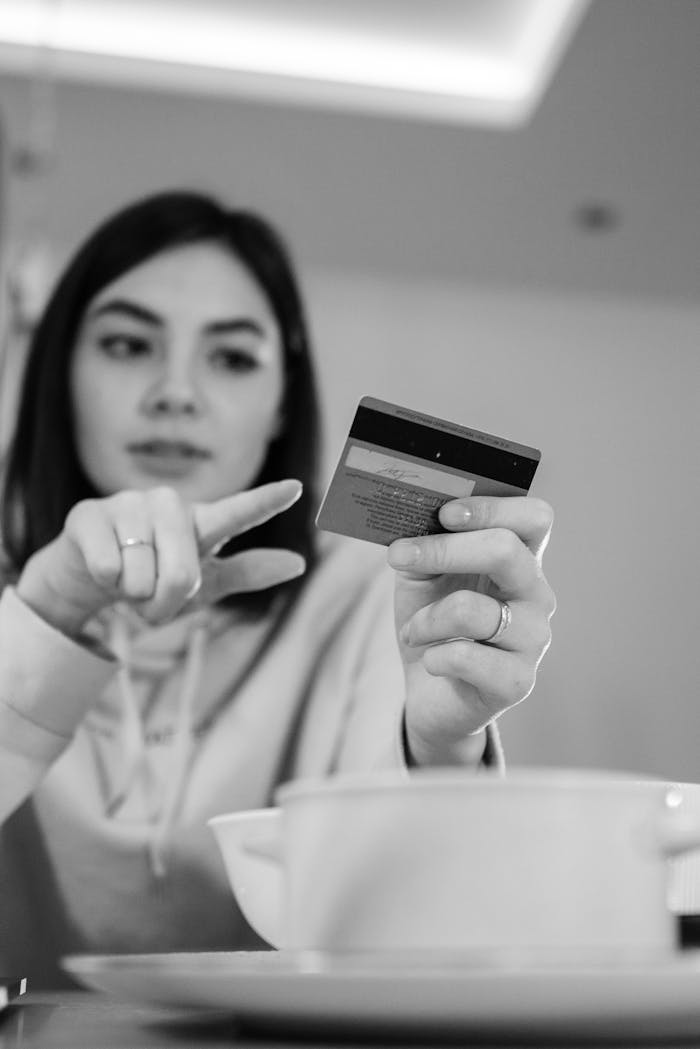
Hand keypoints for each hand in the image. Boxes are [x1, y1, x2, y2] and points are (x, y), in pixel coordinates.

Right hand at [16, 480, 304, 636]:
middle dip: (165, 603)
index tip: (296, 488)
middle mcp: (168, 504)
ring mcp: (127, 503)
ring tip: (126, 579)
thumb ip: (248, 571)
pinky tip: (102, 568)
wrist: (90, 578)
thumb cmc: (155, 577)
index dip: (265, 503)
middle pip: (182, 575)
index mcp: (201, 521)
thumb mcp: (203, 582)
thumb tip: (300, 564)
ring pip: (141, 576)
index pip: (237, 515)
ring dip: (132, 595)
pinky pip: (108, 568)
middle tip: (152, 598)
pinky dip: (105, 584)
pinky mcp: (89, 514)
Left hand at [387, 496, 555, 765]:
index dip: (491, 508)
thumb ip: (424, 544)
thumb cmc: (431, 622)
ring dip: (425, 619)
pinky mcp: (518, 681)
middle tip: (399, 555)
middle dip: (445, 549)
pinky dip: (433, 656)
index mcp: (521, 559)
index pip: (533, 517)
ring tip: (413, 631)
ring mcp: (534, 639)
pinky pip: (463, 657)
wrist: (430, 690)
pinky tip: (431, 661)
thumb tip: (412, 517)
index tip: (444, 513)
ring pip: (471, 609)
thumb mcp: (421, 575)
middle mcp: (537, 595)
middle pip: (506, 550)